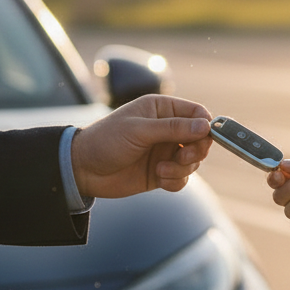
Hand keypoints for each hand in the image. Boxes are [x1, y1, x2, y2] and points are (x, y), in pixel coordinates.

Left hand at [72, 95, 211, 198]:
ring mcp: (165, 151)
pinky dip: (176, 180)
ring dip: (183, 168)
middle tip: (182, 157)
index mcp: (161, 109)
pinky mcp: (162, 172)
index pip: (196, 113)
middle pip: (200, 139)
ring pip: (193, 161)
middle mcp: (167, 129)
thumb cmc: (106, 140)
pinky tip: (159, 178)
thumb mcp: (140, 130)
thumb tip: (206, 126)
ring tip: (162, 169)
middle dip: (196, 150)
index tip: (204, 137)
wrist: (83, 170)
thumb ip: (174, 128)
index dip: (205, 126)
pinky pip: (182, 178)